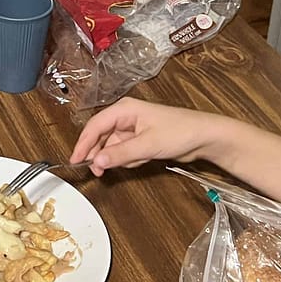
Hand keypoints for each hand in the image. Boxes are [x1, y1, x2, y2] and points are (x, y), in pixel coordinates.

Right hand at [70, 97, 221, 172]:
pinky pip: (125, 153)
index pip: (94, 126)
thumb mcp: (148, 145)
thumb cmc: (180, 132)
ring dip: (120, 159)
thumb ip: (120, 154)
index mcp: (124, 110)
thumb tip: (97, 161)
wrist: (205, 137)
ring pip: (113, 148)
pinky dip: (131, 160)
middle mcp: (125, 117)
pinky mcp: (140, 139)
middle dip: (101, 155)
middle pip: (100, 137)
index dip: (83, 144)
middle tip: (98, 171)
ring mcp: (132, 129)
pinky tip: (145, 159)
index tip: (75, 161)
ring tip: (138, 159)